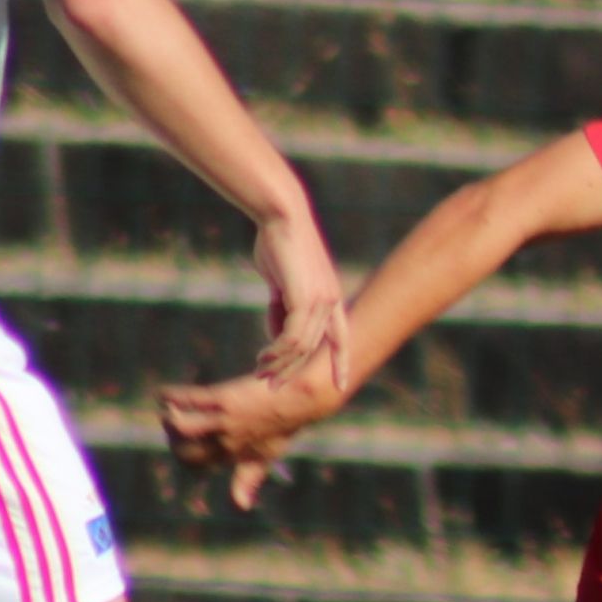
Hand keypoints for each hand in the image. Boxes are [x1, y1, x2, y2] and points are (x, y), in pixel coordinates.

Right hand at [160, 373, 312, 510]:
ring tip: (169, 409)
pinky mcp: (223, 399)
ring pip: (181, 427)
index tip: (178, 445)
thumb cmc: (282, 426)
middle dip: (171, 440)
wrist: (300, 399)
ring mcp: (224, 421)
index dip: (181, 458)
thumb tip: (241, 507)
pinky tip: (161, 393)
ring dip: (168, 419)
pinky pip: (189, 399)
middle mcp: (226, 442)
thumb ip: (247, 481)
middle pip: (184, 450)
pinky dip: (170, 395)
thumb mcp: (264, 458)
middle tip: (171, 423)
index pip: (194, 467)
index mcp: (231, 456)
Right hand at [252, 208, 350, 391]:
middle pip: (315, 349)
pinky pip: (292, 337)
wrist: (282, 216)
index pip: (341, 337)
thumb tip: (276, 331)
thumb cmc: (279, 244)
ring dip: (280, 362)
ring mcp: (321, 300)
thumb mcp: (282, 281)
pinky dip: (277, 350)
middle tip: (271, 385)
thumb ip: (283, 306)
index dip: (341, 362)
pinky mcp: (305, 298)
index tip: (341, 385)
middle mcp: (331, 302)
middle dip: (292, 370)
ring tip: (260, 371)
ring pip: (302, 347)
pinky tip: (263, 356)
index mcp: (331, 298)